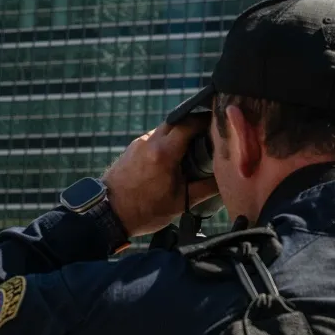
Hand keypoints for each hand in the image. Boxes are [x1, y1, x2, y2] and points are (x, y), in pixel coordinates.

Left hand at [102, 117, 218, 236]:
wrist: (108, 213)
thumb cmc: (144, 211)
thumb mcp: (180, 202)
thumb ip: (206, 188)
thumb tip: (227, 178)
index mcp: (164, 153)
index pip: (190, 123)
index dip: (207, 121)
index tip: (220, 125)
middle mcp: (150, 142)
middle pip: (178, 121)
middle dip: (196, 124)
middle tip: (211, 135)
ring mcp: (139, 143)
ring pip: (166, 128)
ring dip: (181, 133)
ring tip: (195, 147)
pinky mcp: (133, 147)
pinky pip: (155, 137)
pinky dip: (168, 141)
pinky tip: (176, 156)